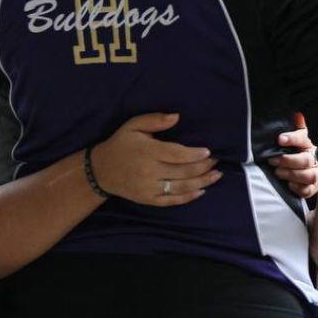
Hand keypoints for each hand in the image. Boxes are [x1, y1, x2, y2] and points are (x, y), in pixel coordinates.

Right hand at [89, 113, 219, 205]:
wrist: (100, 171)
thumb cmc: (121, 144)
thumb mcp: (133, 126)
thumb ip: (155, 119)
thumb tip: (177, 116)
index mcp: (148, 152)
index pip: (177, 154)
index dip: (195, 154)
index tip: (208, 151)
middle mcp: (149, 172)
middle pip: (183, 171)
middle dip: (203, 167)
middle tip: (216, 161)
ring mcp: (149, 188)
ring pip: (181, 187)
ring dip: (202, 182)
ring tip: (217, 175)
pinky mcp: (148, 199)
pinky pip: (171, 201)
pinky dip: (188, 197)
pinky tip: (201, 191)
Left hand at [268, 115, 317, 199]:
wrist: (309, 166)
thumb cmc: (297, 149)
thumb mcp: (295, 136)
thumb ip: (295, 126)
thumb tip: (296, 113)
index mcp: (309, 142)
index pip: (302, 138)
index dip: (292, 139)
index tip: (279, 139)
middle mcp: (316, 157)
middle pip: (305, 160)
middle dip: (288, 161)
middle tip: (273, 160)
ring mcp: (316, 173)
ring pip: (309, 176)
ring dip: (292, 174)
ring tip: (278, 172)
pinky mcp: (313, 187)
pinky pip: (308, 190)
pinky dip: (298, 188)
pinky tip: (289, 184)